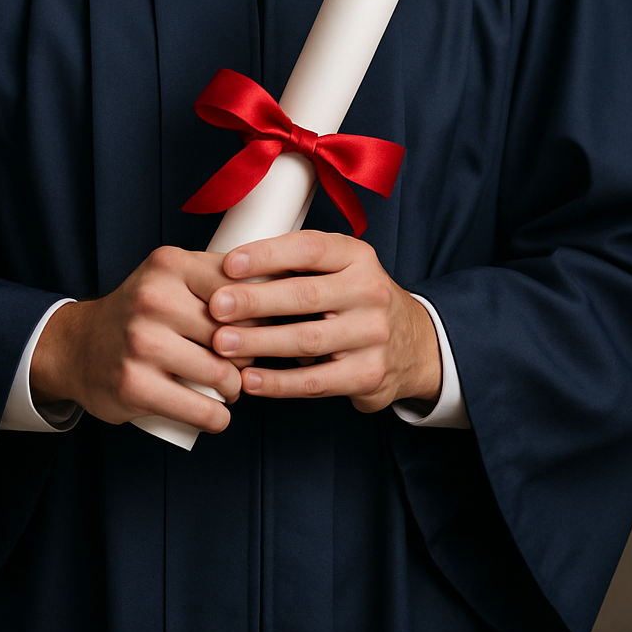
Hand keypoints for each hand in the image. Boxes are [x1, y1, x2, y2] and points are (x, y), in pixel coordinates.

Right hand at [30, 246, 243, 432]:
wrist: (77, 346)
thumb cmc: (138, 313)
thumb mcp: (169, 276)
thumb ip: (215, 276)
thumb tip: (277, 292)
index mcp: (169, 264)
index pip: (240, 288)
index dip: (258, 314)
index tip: (260, 328)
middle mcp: (154, 298)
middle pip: (234, 334)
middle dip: (249, 355)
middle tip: (242, 364)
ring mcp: (142, 342)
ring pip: (222, 374)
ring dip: (235, 389)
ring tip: (230, 387)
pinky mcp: (135, 385)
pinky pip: (201, 409)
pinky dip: (217, 417)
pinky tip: (217, 413)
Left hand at [207, 231, 441, 412]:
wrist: (414, 343)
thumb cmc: (356, 299)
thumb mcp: (341, 268)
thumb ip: (298, 267)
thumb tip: (232, 270)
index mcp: (358, 257)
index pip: (310, 249)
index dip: (268, 255)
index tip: (230, 264)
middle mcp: (370, 291)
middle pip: (305, 295)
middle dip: (256, 301)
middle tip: (217, 306)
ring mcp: (373, 335)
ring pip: (308, 340)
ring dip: (260, 343)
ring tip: (222, 344)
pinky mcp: (369, 374)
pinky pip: (316, 381)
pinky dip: (279, 383)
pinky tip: (250, 381)